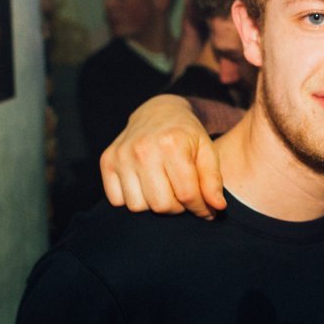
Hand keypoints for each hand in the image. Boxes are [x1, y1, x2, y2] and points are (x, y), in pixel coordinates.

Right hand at [99, 94, 225, 217]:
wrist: (159, 112)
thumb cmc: (186, 135)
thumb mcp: (207, 151)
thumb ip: (213, 180)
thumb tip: (217, 207)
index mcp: (172, 144)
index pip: (187, 194)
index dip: (200, 208)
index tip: (207, 211)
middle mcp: (143, 149)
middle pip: (161, 205)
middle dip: (178, 208)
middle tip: (184, 198)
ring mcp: (121, 155)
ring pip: (138, 206)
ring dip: (154, 205)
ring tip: (166, 191)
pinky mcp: (107, 161)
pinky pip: (117, 200)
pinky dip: (132, 199)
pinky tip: (145, 187)